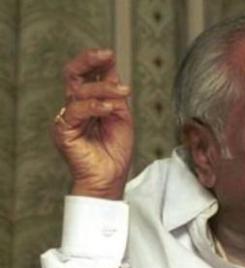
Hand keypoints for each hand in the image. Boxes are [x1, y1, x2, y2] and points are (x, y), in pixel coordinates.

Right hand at [52, 49, 132, 199]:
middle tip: (106, 55)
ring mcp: (68, 118)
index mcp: (88, 103)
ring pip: (79, 91)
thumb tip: (112, 69)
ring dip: (104, 88)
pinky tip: (110, 108)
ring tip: (123, 92)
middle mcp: (75, 107)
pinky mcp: (63, 130)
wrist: (110, 178)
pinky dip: (95, 106)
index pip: (87, 75)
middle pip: (73, 75)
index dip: (96, 62)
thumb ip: (116, 95)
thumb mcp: (122, 117)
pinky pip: (76, 111)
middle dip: (88, 61)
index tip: (110, 54)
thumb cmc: (115, 152)